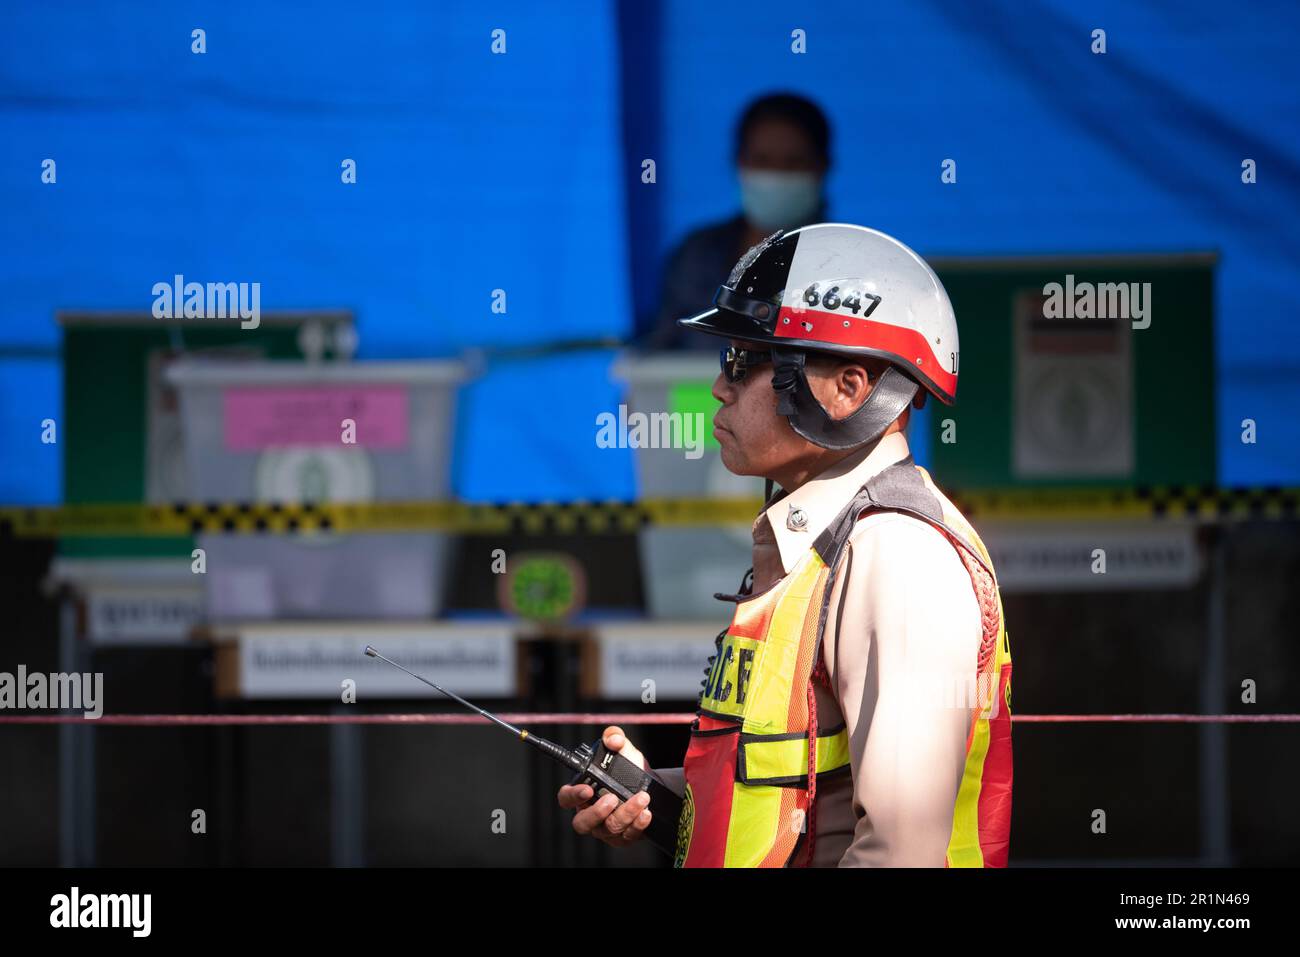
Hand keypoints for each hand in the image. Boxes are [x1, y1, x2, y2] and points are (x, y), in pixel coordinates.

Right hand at [556, 726, 653, 847]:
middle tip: (612, 798)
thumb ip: (615, 737)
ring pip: (608, 829)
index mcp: (583, 793)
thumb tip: (613, 739)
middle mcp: (591, 813)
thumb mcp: (624, 750)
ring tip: (642, 798)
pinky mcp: (623, 838)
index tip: (587, 788)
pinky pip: (626, 836)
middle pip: (582, 823)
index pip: (566, 798)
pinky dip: (637, 825)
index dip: (572, 796)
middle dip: (596, 813)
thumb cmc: (631, 770)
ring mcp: (606, 829)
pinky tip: (646, 813)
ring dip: (625, 814)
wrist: (652, 788)